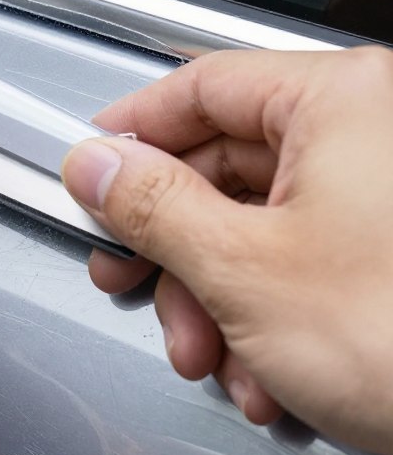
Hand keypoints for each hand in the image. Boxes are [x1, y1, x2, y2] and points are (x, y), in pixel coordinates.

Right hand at [62, 46, 392, 454]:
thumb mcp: (244, 268)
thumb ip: (152, 206)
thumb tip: (97, 167)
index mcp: (343, 101)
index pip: (199, 84)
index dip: (131, 130)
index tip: (91, 167)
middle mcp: (373, 133)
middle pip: (225, 164)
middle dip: (174, 247)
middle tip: (132, 276)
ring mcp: (387, 193)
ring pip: (259, 224)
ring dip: (215, 299)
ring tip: (214, 354)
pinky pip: (303, 258)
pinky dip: (266, 316)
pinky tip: (266, 370)